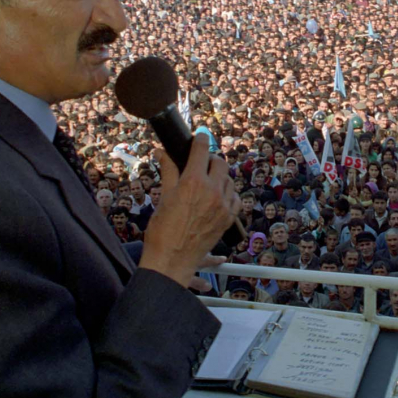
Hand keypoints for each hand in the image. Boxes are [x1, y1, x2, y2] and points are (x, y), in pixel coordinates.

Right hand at [140, 134, 239, 287]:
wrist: (172, 260)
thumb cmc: (162, 230)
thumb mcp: (164, 196)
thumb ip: (168, 171)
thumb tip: (162, 153)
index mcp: (193, 182)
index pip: (201, 150)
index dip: (200, 140)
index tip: (199, 137)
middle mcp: (212, 190)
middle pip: (220, 163)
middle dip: (210, 159)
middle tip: (201, 163)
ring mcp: (223, 205)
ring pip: (229, 180)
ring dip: (220, 177)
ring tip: (208, 182)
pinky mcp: (229, 218)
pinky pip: (235, 198)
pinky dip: (228, 194)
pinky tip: (217, 197)